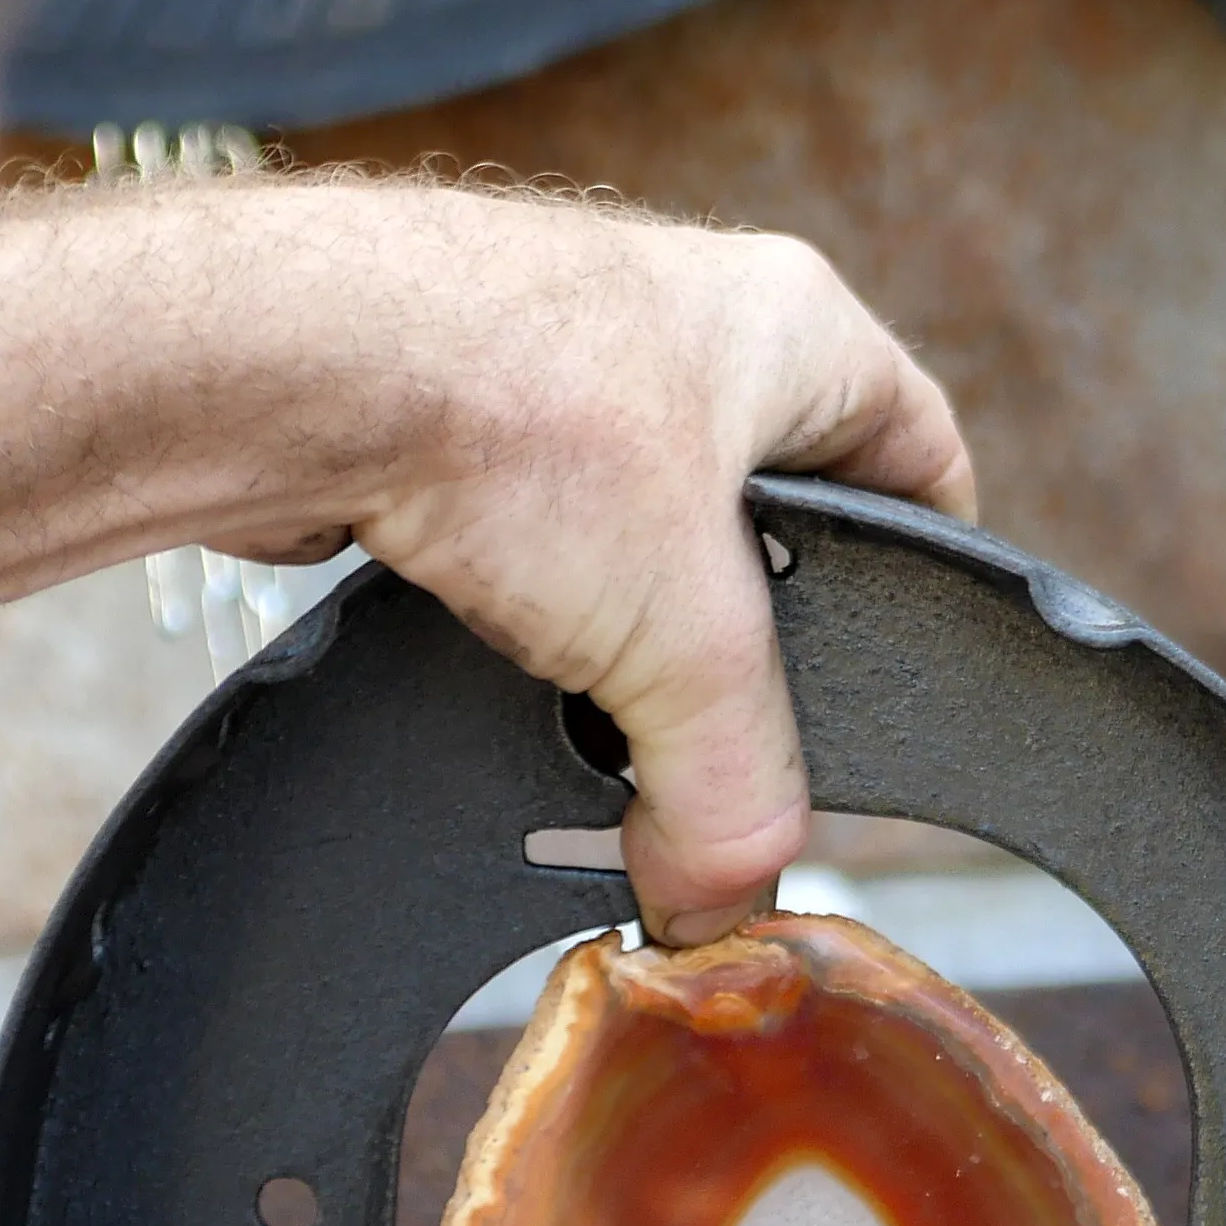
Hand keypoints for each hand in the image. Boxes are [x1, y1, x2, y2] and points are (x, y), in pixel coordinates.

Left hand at [0, 177, 968, 942]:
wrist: (298, 360)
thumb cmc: (517, 404)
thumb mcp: (680, 635)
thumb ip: (727, 782)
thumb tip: (727, 898)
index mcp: (794, 327)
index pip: (916, 452)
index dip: (927, 563)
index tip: (913, 660)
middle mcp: (679, 327)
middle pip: (761, 515)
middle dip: (745, 633)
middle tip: (735, 739)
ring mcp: (554, 365)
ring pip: (625, 536)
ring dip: (615, 631)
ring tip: (604, 722)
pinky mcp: (445, 419)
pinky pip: (513, 542)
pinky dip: (513, 614)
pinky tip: (492, 678)